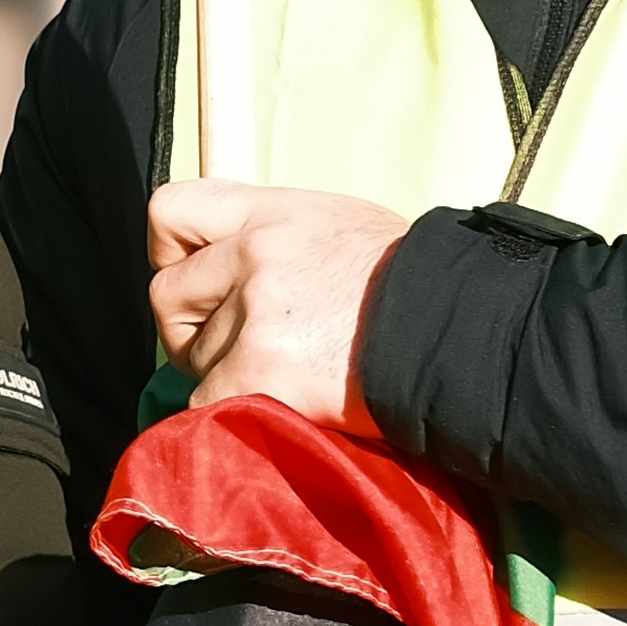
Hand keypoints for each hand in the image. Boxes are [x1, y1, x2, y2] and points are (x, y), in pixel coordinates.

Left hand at [144, 182, 411, 423]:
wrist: (459, 334)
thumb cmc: (409, 289)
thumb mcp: (339, 227)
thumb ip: (275, 238)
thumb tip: (225, 266)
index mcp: (272, 212)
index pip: (169, 211)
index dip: (172, 253)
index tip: (197, 280)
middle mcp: (255, 253)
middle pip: (167, 296)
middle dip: (192, 330)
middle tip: (239, 348)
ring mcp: (256, 314)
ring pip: (193, 359)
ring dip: (225, 375)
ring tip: (286, 377)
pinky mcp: (260, 372)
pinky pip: (208, 403)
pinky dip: (233, 414)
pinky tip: (277, 408)